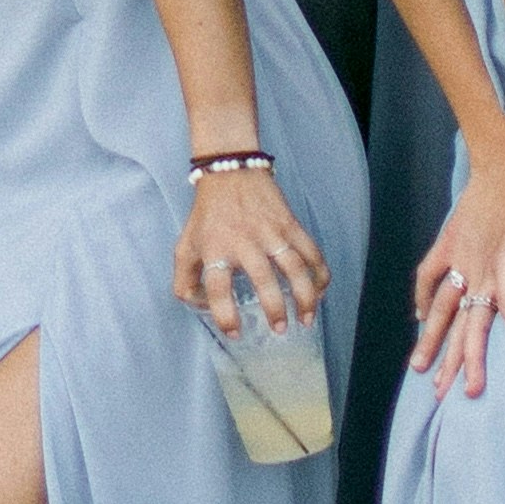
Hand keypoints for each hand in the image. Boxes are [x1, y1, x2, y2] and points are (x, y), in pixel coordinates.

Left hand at [172, 158, 329, 339]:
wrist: (230, 171)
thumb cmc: (208, 213)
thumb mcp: (186, 244)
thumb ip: (184, 279)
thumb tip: (197, 307)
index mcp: (215, 248)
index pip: (217, 288)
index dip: (225, 314)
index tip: (235, 332)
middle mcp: (244, 241)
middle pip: (263, 280)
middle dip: (275, 308)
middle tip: (279, 329)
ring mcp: (271, 232)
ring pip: (295, 268)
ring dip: (304, 297)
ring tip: (305, 319)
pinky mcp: (290, 224)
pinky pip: (312, 252)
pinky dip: (320, 274)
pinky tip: (320, 292)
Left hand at [414, 126, 504, 400]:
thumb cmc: (497, 193)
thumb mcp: (467, 222)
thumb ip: (457, 247)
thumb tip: (454, 269)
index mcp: (456, 259)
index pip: (435, 299)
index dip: (428, 323)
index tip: (422, 342)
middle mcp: (466, 269)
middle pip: (448, 320)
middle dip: (441, 356)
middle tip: (432, 388)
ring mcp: (485, 269)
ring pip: (474, 322)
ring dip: (471, 358)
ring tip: (472, 390)